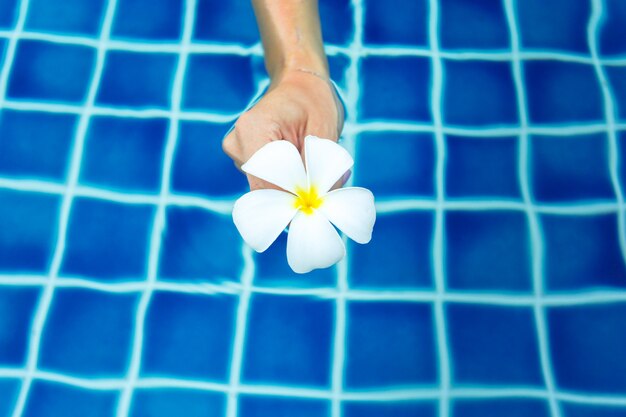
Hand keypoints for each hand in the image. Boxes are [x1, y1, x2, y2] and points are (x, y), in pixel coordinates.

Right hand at [222, 69, 345, 190]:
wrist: (300, 86)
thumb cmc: (314, 102)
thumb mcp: (324, 132)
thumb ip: (317, 168)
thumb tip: (315, 200)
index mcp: (253, 129)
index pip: (266, 182)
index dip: (291, 197)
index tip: (315, 198)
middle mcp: (237, 142)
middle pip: (264, 188)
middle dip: (295, 191)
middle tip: (322, 181)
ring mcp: (237, 152)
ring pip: (266, 187)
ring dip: (292, 184)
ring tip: (311, 162)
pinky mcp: (243, 159)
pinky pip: (266, 181)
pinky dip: (286, 180)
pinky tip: (299, 163)